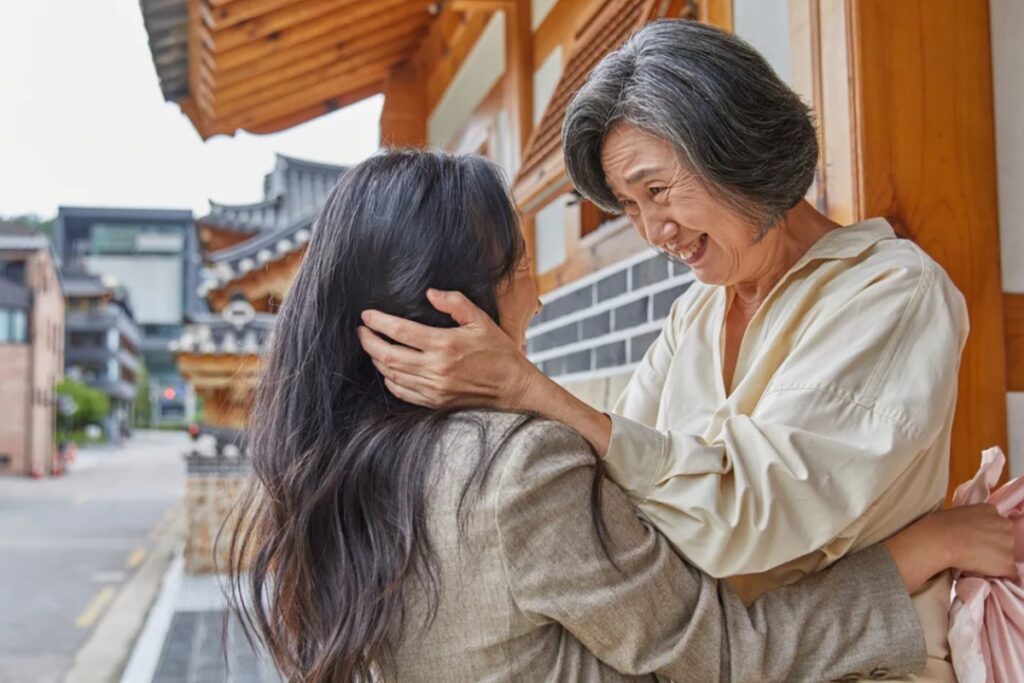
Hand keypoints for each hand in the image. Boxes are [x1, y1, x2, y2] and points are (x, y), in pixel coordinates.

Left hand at [357, 289, 540, 409]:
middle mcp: (435, 368)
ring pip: (391, 374)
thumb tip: (429, 293)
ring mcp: (433, 388)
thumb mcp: (481, 320)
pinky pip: (402, 392)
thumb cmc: (498, 352)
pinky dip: (389, 380)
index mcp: (444, 344)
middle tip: (361, 331)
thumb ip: (454, 303)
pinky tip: (388, 370)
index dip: (378, 322)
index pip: (399, 330)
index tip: (367, 315)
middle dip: (368, 341)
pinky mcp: (435, 402)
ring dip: (376, 359)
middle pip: (387, 354)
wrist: (513, 387)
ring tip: (371, 346)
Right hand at [883, 504, 1016, 592]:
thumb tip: (968, 530)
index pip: (997, 524)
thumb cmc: (939, 525)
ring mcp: (1008, 544)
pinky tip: (983, 573)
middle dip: (994, 545)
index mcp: (990, 510)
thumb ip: (971, 520)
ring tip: (977, 562)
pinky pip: (1008, 572)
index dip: (987, 534)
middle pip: (1005, 539)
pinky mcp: (1007, 563)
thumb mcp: (958, 513)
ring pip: (1007, 555)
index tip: (977, 539)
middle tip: (976, 551)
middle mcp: (1004, 524)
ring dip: (996, 560)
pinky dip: (998, 574)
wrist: (940, 541)